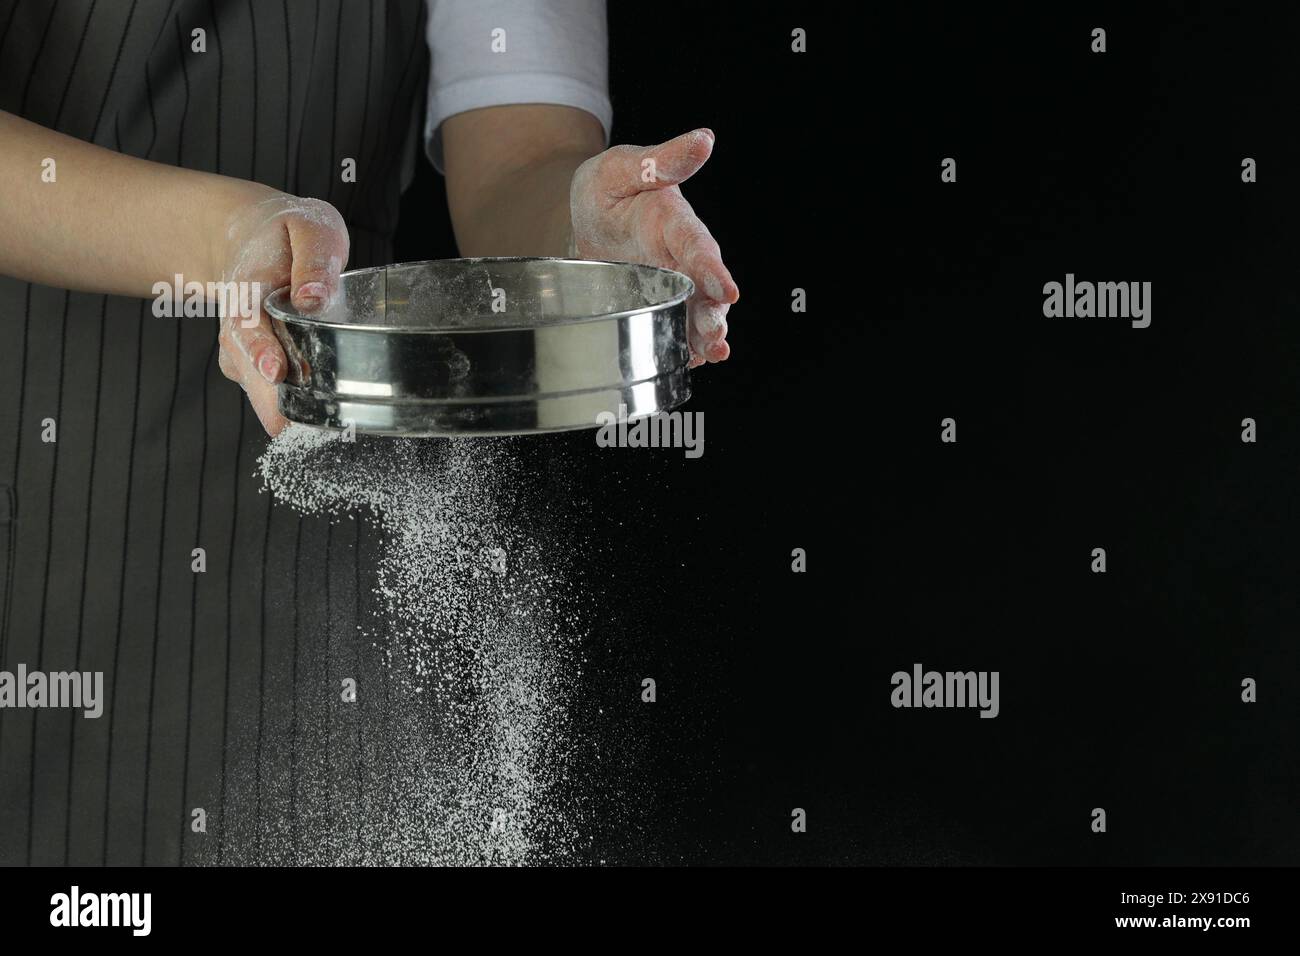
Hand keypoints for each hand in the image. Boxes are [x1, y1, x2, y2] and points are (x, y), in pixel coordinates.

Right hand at [214, 193, 349, 434]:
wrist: (250, 236)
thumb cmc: (287, 233)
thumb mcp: (309, 228)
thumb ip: (313, 258)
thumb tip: (314, 297)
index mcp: (249, 287)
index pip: (249, 322)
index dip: (261, 348)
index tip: (275, 370)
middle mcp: (239, 323)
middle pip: (247, 364)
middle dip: (266, 395)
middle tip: (285, 424)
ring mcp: (244, 346)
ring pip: (254, 383)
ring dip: (272, 407)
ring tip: (293, 432)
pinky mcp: (255, 362)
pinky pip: (265, 388)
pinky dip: (281, 406)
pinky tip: (301, 425)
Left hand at [569, 129, 738, 367]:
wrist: (585, 217)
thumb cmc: (606, 187)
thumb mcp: (621, 167)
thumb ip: (660, 160)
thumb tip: (704, 139)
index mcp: (674, 222)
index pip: (698, 246)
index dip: (713, 270)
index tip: (728, 291)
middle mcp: (680, 256)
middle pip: (704, 288)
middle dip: (713, 314)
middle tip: (717, 336)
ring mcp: (672, 282)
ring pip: (695, 312)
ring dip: (704, 335)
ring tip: (712, 354)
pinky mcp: (659, 302)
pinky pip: (676, 326)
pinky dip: (684, 345)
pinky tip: (688, 362)